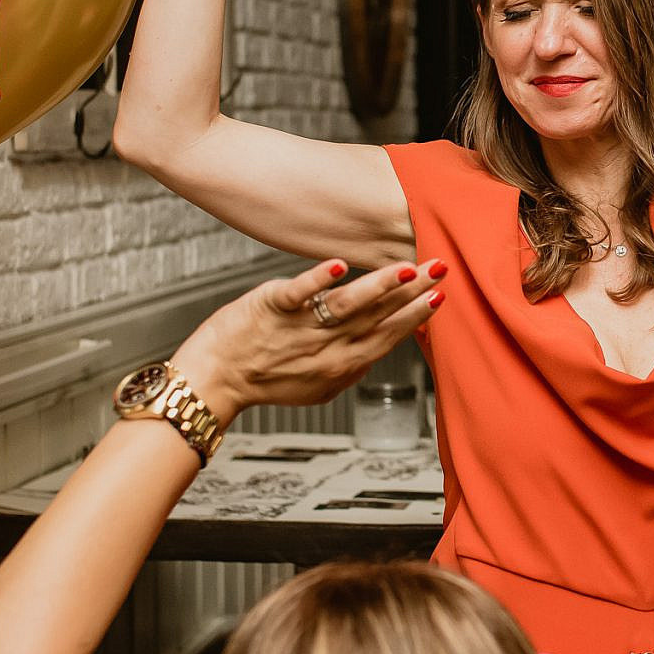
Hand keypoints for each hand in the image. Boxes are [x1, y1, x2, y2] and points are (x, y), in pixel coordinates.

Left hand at [173, 256, 442, 419]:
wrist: (213, 379)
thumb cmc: (265, 381)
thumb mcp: (316, 388)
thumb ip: (350, 370)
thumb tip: (378, 351)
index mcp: (339, 366)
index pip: (386, 338)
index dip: (415, 317)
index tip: (440, 295)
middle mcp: (324, 348)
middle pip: (375, 318)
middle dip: (410, 294)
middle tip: (438, 270)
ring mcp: (298, 328)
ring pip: (345, 306)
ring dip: (378, 287)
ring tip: (405, 269)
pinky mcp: (270, 307)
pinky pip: (298, 293)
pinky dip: (319, 279)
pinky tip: (340, 266)